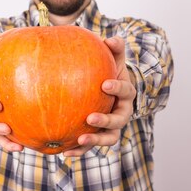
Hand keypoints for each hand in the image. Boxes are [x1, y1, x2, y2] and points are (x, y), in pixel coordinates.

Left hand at [63, 36, 135, 156]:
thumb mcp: (113, 57)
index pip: (126, 92)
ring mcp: (111, 127)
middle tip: (90, 118)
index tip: (105, 84)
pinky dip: (79, 151)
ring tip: (80, 140)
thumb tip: (112, 39)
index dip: (117, 89)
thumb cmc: (108, 70)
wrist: (106, 88)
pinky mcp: (98, 136)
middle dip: (106, 121)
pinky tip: (64, 152)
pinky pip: (90, 146)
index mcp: (126, 94)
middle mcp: (122, 113)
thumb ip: (114, 48)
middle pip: (119, 121)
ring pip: (108, 138)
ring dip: (95, 141)